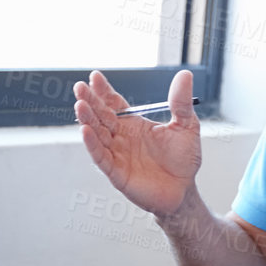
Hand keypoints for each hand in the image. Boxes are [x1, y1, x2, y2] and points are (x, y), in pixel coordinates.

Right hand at [74, 69, 200, 217]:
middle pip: (101, 116)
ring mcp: (117, 154)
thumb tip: (185, 74)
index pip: (114, 104)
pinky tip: (85, 131)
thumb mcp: (186, 126)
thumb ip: (180, 102)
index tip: (94, 76)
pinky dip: (92, 144)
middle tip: (80, 87)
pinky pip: (101, 156)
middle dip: (90, 101)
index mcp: (134, 124)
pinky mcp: (116, 172)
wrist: (184, 190)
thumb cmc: (183, 159)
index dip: (103, 91)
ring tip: (80, 105)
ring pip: (97, 134)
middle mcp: (121, 137)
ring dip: (87, 120)